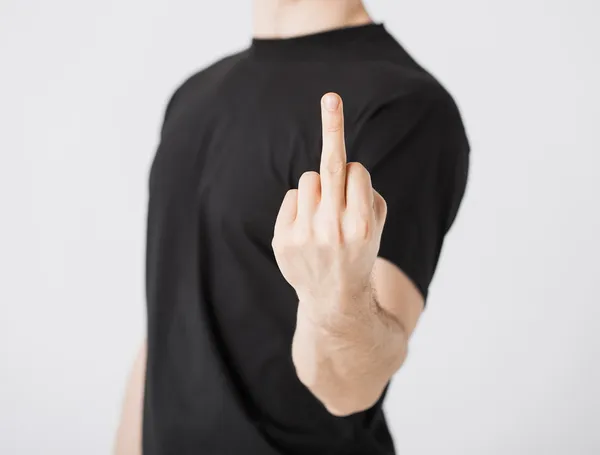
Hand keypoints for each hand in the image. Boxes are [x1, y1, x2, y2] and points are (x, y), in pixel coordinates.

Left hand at [271, 93, 387, 318]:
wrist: (334, 298)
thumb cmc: (359, 250)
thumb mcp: (377, 226)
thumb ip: (367, 193)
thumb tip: (345, 164)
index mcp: (362, 225)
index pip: (356, 170)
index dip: (356, 174)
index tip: (350, 155)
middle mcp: (334, 229)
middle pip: (332, 165)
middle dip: (334, 128)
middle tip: (331, 98)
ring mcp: (305, 235)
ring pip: (309, 178)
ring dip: (319, 189)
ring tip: (323, 217)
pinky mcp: (283, 239)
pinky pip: (293, 196)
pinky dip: (302, 205)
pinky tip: (307, 229)